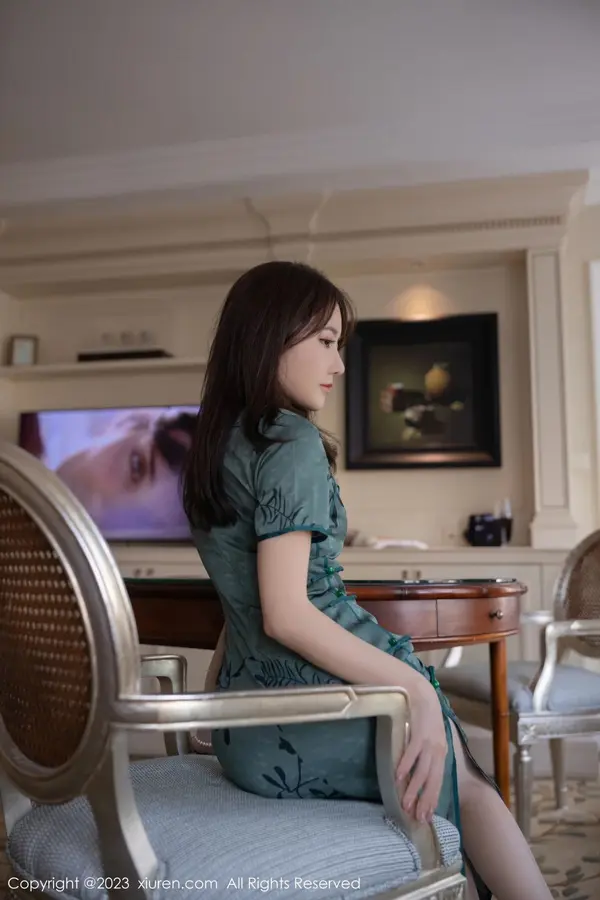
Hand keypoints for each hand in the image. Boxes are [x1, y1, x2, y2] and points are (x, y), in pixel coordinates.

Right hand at [395, 680, 446, 822]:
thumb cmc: (424, 717)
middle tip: (417, 817)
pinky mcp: (418, 733)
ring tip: (406, 803)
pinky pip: (412, 753)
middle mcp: (438, 750)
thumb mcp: (430, 738)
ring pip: (422, 771)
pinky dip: (406, 766)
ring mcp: (429, 742)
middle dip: (425, 800)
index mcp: (441, 753)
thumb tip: (418, 773)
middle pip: (432, 780)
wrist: (421, 693)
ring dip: (414, 789)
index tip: (426, 816)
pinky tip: (399, 777)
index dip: (432, 799)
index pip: (438, 781)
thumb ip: (427, 754)